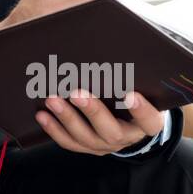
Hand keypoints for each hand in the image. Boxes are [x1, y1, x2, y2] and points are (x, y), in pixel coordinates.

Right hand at [0, 0, 135, 33]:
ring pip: (109, 16)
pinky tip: (102, 25)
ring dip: (116, 10)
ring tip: (107, 10)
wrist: (13, 39)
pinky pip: (103, 32)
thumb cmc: (33, 11)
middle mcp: (61, 9)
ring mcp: (71, 29)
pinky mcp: (77, 46)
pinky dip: (109, 25)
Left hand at [36, 88, 166, 155]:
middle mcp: (127, 137)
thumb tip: (106, 46)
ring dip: (67, 118)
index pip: (150, 121)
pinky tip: (42, 115)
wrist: (129, 120)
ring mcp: (105, 145)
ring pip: (86, 138)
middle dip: (92, 111)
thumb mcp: (142, 88)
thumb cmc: (134, 94)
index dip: (141, 110)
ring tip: (52, 100)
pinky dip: (54, 129)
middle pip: (111, 131)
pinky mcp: (87, 147)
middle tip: (76, 93)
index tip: (131, 94)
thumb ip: (131, 76)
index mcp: (147, 123)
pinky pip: (69, 142)